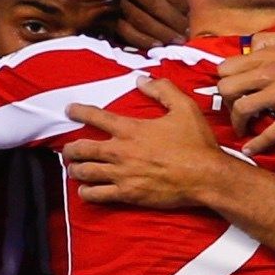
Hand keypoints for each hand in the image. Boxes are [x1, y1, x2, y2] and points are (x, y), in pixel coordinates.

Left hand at [57, 76, 239, 209]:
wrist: (206, 177)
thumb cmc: (196, 143)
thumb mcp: (184, 107)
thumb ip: (162, 90)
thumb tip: (142, 79)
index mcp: (131, 129)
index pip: (95, 116)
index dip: (78, 111)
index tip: (69, 110)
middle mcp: (120, 151)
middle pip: (80, 148)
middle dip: (69, 149)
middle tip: (68, 150)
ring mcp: (121, 174)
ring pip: (84, 172)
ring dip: (75, 170)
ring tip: (74, 169)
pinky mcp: (127, 194)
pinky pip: (96, 195)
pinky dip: (86, 192)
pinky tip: (86, 190)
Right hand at [114, 0, 187, 46]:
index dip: (179, 0)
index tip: (193, 13)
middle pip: (153, 3)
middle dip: (174, 20)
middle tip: (189, 32)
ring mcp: (115, 1)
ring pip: (141, 19)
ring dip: (162, 32)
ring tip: (178, 41)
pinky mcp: (108, 18)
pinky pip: (127, 31)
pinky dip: (143, 40)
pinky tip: (158, 45)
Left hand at [211, 31, 274, 146]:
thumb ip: (269, 42)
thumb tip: (251, 47)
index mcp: (266, 55)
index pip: (226, 67)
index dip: (224, 80)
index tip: (232, 90)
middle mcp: (269, 71)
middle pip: (226, 88)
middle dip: (227, 102)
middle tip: (236, 109)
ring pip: (242, 108)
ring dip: (238, 123)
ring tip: (243, 129)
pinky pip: (271, 131)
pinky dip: (257, 144)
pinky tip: (250, 150)